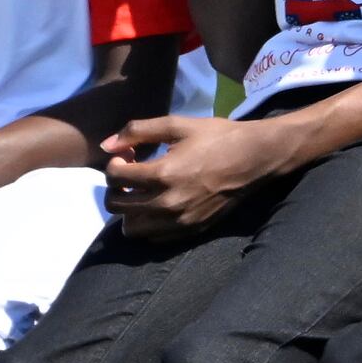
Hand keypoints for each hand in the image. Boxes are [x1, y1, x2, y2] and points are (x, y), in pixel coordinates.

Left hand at [104, 113, 307, 240]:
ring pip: (131, 228)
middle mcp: (167, 203)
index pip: (114, 177)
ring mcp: (179, 221)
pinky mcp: (190, 230)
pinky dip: (148, 222)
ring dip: (128, 209)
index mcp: (163, 174)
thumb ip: (137, 131)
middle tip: (130, 174)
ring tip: (141, 192)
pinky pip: (153, 237)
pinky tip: (159, 203)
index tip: (127, 156)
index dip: (114, 164)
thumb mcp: (177, 125)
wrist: (255, 158)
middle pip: (115, 205)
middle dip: (115, 187)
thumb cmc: (217, 137)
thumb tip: (106, 145)